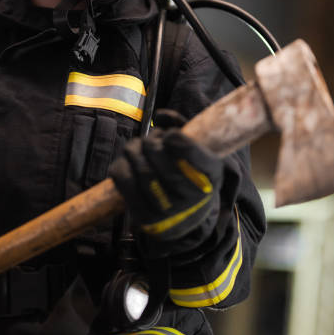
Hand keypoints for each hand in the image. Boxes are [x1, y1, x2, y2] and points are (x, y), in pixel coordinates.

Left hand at [109, 122, 223, 253]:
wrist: (187, 219)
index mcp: (211, 175)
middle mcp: (191, 197)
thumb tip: (161, 115)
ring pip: (140, 167)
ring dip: (135, 149)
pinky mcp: (144, 217)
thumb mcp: (199, 151)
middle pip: (159, 155)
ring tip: (142, 149)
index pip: (190, 151)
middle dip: (152, 141)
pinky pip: (123, 179)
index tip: (170, 136)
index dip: (176, 138)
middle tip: (154, 140)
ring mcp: (166, 210)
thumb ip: (182, 126)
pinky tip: (131, 163)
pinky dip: (122, 164)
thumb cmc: (192, 175)